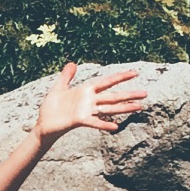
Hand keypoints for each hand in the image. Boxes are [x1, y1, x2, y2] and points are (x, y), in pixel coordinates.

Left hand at [34, 62, 148, 142]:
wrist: (43, 124)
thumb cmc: (51, 108)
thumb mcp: (59, 88)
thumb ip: (66, 76)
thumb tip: (72, 63)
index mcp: (86, 91)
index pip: (107, 82)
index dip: (121, 77)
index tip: (135, 73)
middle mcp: (89, 101)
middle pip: (113, 96)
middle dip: (129, 94)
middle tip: (145, 93)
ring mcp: (86, 111)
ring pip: (108, 108)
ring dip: (124, 108)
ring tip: (139, 107)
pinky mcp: (79, 120)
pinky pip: (94, 122)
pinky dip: (104, 124)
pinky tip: (115, 127)